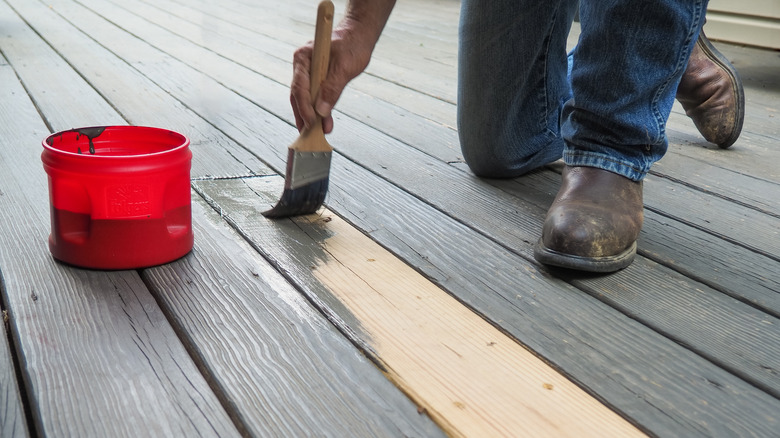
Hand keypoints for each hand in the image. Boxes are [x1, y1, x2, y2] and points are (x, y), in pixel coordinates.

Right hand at [290, 1, 395, 132]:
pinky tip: (323, 122)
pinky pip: (313, 95)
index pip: (299, 88)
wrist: (359, 35)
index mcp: (303, 58)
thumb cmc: (352, 44)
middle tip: (308, 134)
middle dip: (303, 116)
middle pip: (298, 95)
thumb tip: (321, 111)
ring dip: (310, 115)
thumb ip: (332, 88)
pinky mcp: (316, 77)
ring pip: (304, 97)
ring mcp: (308, 71)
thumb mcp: (345, 67)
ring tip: (316, 132)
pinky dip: (317, 109)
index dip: (304, 108)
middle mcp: (302, 65)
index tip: (311, 124)